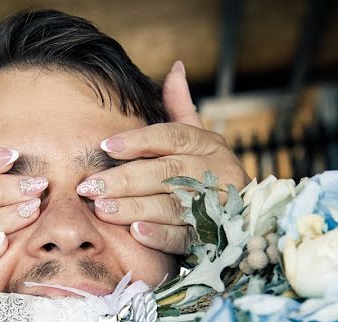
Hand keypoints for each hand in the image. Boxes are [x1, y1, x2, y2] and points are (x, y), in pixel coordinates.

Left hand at [75, 61, 248, 253]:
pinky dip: (161, 235)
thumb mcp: (199, 139)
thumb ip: (181, 108)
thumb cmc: (208, 172)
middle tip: (90, 187)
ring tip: (103, 209)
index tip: (105, 146)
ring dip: (135, 206)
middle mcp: (214, 171)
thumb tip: (176, 67)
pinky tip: (136, 232)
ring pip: (172, 204)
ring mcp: (216, 205)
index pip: (171, 136)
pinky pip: (185, 236)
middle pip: (166, 172)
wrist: (247, 216)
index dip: (138, 141)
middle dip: (124, 179)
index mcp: (207, 144)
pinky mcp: (212, 237)